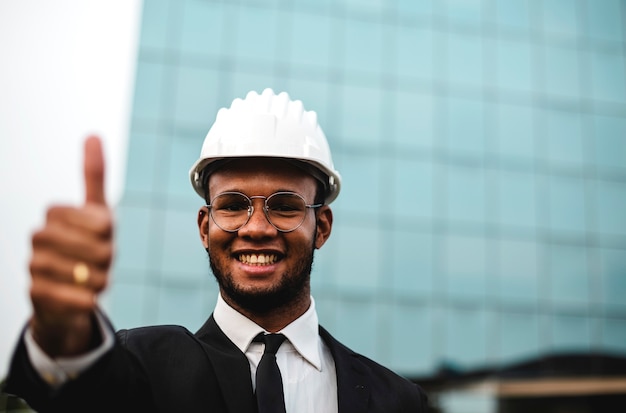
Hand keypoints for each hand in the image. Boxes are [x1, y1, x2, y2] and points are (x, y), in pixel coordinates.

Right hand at [28, 136, 113, 356]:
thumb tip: (93, 135)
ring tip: (94, 281)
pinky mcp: (35, 294)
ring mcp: (34, 265)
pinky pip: (69, 296)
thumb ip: (94, 175)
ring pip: (85, 272)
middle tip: (101, 263)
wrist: (68, 294)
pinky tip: (87, 299)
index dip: (109, 233)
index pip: (101, 221)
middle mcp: (40, 237)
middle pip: (97, 248)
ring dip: (99, 280)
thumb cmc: (85, 247)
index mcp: (56, 213)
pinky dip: (84, 300)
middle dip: (107, 259)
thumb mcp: (96, 211)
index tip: (103, 236)